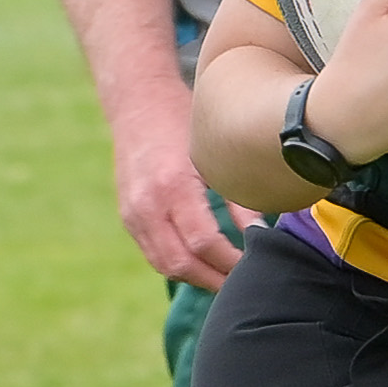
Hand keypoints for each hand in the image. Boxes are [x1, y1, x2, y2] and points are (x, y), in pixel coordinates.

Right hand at [113, 108, 237, 287]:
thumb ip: (236, 197)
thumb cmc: (183, 121)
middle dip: (214, 280)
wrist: (137, 103)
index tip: (253, 264)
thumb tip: (260, 234)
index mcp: (173, 186)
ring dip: (197, 278)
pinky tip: (203, 263)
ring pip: (165, 265)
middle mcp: (147, 205)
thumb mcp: (214, 154)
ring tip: (225, 277)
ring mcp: (132, 214)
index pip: (203, 242)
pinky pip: (154, 254)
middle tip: (243, 283)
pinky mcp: (128, 217)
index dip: (230, 261)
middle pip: (181, 264)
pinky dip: (179, 265)